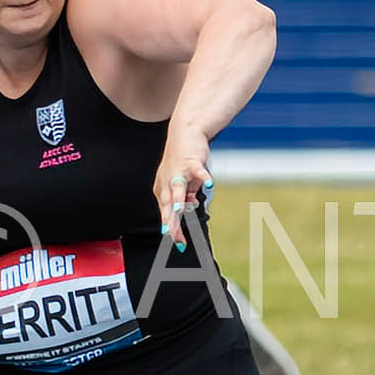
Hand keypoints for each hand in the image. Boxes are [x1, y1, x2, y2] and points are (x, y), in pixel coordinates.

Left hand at [154, 128, 212, 249]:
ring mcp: (178, 171)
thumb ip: (186, 194)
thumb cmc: (182, 158)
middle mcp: (167, 182)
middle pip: (168, 204)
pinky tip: (210, 185)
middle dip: (171, 221)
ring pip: (177, 189)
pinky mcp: (190, 161)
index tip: (177, 243)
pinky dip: (203, 178)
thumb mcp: (183, 180)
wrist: (185, 131)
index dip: (171, 227)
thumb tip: (190, 207)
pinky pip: (198, 171)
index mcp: (163, 188)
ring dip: (178, 201)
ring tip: (178, 213)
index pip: (165, 212)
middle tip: (174, 237)